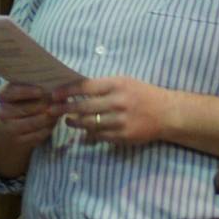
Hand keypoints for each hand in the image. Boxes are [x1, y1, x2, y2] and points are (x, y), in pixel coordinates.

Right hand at [0, 82, 63, 145]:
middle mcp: (3, 112)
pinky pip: (39, 134)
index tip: (41, 91)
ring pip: (36, 122)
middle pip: (28, 108)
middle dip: (47, 105)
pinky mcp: (19, 141)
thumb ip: (37, 87)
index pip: (12, 92)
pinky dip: (49, 128)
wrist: (10, 128)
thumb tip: (57, 89)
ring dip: (51, 117)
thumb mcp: (24, 92)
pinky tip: (52, 122)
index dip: (26, 91)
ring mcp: (9, 128)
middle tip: (59, 101)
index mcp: (3, 96)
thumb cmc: (23, 103)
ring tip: (58, 111)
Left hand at [57, 75, 172, 146]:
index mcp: (117, 85)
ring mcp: (120, 120)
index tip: (53, 95)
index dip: (66, 91)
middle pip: (83, 106)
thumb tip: (74, 91)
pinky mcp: (123, 135)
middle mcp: (118, 102)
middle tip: (50, 110)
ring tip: (67, 121)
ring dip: (74, 122)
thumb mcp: (124, 83)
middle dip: (63, 109)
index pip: (84, 86)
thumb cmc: (142, 94)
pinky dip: (90, 133)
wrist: (168, 113)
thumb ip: (101, 86)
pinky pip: (99, 135)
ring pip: (88, 123)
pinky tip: (84, 131)